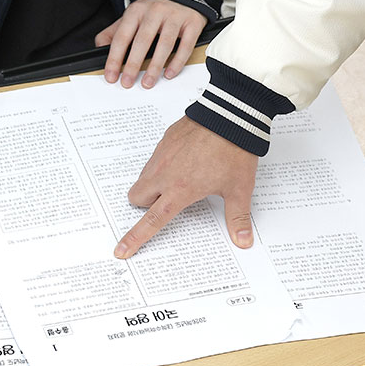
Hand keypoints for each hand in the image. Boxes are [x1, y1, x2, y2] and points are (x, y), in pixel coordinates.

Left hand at [96, 0, 206, 87]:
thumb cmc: (153, 9)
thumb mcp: (131, 16)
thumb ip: (114, 32)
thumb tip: (100, 48)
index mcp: (136, 11)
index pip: (122, 36)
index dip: (114, 58)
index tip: (111, 75)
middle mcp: (155, 12)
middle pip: (143, 41)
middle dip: (133, 64)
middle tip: (128, 82)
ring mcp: (174, 16)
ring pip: (165, 44)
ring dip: (155, 66)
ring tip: (148, 82)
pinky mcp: (192, 23)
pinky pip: (185, 45)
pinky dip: (177, 62)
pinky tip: (169, 73)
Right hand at [114, 116, 257, 258]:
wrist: (230, 115)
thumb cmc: (234, 151)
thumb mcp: (239, 189)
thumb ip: (238, 217)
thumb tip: (243, 240)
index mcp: (181, 190)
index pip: (152, 221)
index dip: (135, 238)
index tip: (121, 250)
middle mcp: (165, 174)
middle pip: (138, 198)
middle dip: (146, 205)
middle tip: (168, 202)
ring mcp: (162, 155)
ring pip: (144, 178)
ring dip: (153, 185)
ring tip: (182, 179)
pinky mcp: (164, 141)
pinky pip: (153, 160)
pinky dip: (162, 166)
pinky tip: (185, 161)